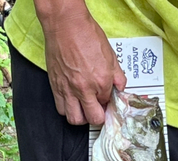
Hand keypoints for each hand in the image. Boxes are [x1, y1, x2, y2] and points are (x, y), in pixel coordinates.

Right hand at [39, 6, 125, 124]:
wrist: (65, 24)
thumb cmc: (86, 35)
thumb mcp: (111, 55)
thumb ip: (118, 76)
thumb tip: (121, 88)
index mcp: (101, 82)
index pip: (107, 104)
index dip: (107, 103)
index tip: (105, 99)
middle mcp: (85, 89)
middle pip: (93, 119)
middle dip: (97, 117)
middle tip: (97, 110)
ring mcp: (69, 89)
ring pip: (75, 119)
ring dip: (81, 117)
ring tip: (84, 108)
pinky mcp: (55, 86)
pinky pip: (60, 109)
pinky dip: (67, 109)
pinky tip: (72, 101)